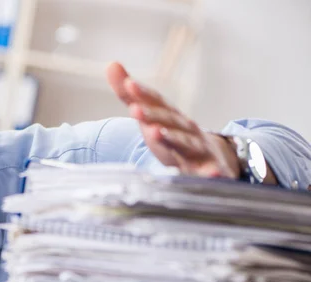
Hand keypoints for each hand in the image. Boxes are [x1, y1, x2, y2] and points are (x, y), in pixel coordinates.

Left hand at [106, 62, 239, 178]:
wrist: (212, 155)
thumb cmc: (173, 134)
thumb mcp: (150, 115)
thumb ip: (130, 95)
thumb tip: (111, 64)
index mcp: (169, 116)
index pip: (155, 102)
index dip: (143, 94)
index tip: (128, 85)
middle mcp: (184, 128)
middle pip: (168, 121)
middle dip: (152, 115)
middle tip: (135, 110)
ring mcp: (197, 148)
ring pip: (185, 143)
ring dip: (173, 138)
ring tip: (156, 133)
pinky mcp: (208, 169)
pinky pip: (209, 172)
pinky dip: (212, 173)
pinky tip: (211, 174)